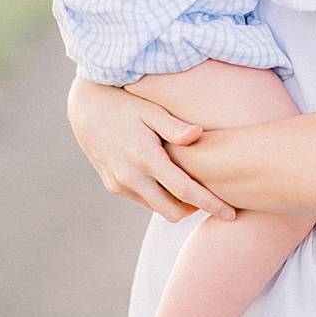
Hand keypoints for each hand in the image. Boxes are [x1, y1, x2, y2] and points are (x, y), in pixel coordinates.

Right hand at [67, 77, 236, 221]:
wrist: (85, 107)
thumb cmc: (124, 102)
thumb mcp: (150, 109)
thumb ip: (175, 126)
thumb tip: (200, 134)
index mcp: (145, 158)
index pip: (186, 192)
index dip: (211, 205)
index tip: (231, 214)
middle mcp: (130, 177)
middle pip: (173, 211)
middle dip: (194, 209)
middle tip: (210, 196)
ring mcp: (119, 184)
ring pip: (157, 208)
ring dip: (174, 202)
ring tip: (188, 183)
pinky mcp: (112, 185)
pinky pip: (142, 199)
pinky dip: (157, 195)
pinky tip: (164, 177)